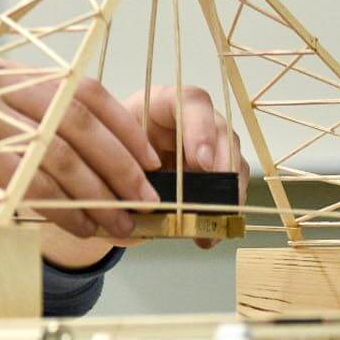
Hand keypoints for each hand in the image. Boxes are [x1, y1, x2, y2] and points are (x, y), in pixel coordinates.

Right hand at [0, 57, 164, 266]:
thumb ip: (16, 141)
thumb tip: (81, 171)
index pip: (77, 89)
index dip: (119, 127)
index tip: (145, 162)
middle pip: (81, 116)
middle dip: (121, 163)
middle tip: (145, 200)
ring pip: (64, 152)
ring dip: (101, 194)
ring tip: (119, 226)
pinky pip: (35, 181)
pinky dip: (66, 210)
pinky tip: (81, 229)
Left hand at [122, 85, 250, 247]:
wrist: (108, 165)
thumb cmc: (109, 148)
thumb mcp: (109, 149)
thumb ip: (122, 163)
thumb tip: (137, 194)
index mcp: (163, 105)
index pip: (191, 103)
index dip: (201, 130)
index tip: (200, 161)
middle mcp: (193, 121)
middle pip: (222, 133)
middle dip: (221, 166)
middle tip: (215, 196)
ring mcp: (209, 146)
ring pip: (231, 162)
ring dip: (226, 196)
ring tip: (211, 224)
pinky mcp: (214, 172)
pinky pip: (229, 190)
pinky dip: (220, 214)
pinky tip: (207, 235)